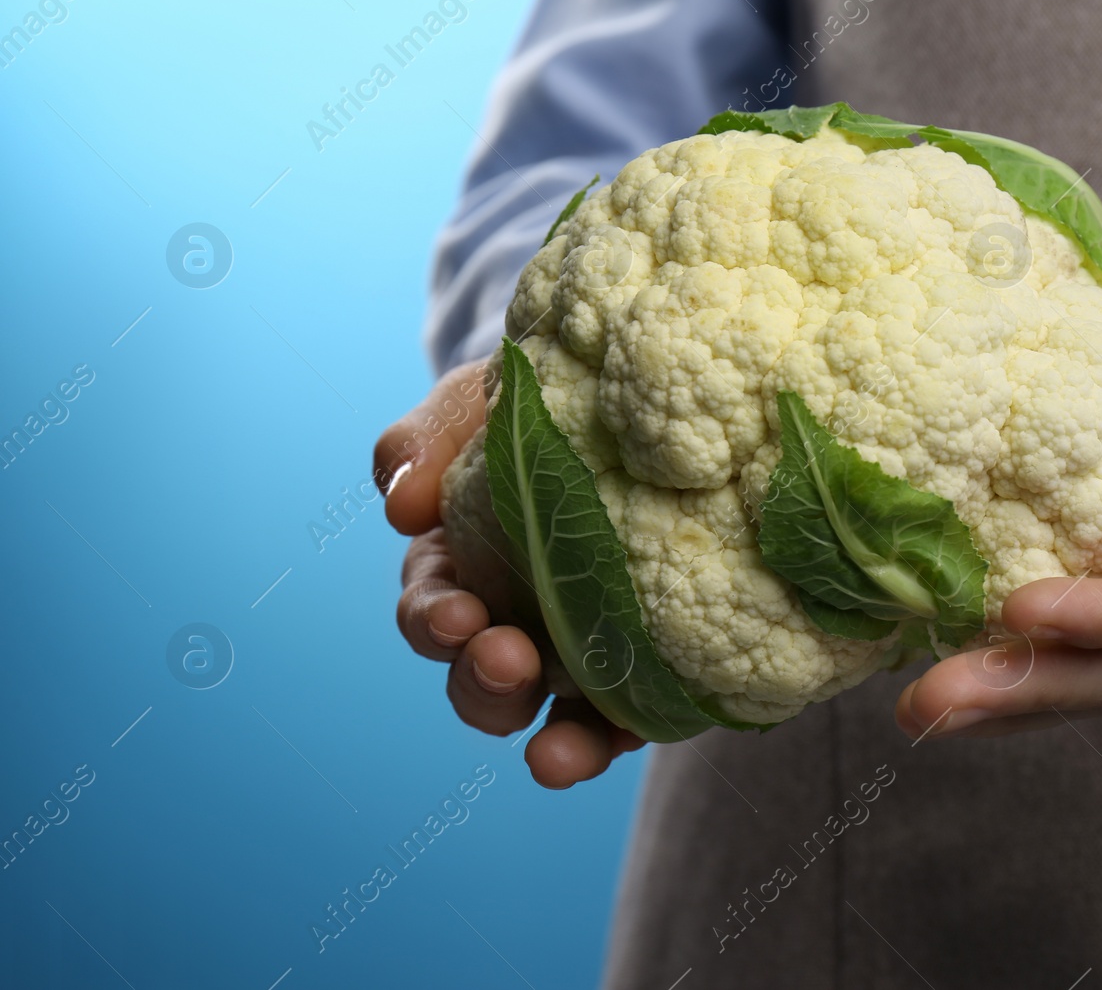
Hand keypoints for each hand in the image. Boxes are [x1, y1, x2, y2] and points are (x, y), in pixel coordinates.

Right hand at [375, 358, 643, 786]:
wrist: (643, 405)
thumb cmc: (543, 403)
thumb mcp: (479, 402)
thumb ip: (428, 440)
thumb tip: (403, 505)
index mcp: (464, 566)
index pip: (432, 610)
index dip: (434, 621)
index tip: (455, 614)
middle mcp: (516, 623)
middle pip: (482, 681)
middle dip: (485, 684)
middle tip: (509, 659)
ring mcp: (582, 655)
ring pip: (550, 720)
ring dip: (547, 743)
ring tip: (557, 752)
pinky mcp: (647, 673)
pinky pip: (627, 722)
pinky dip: (614, 745)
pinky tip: (620, 744)